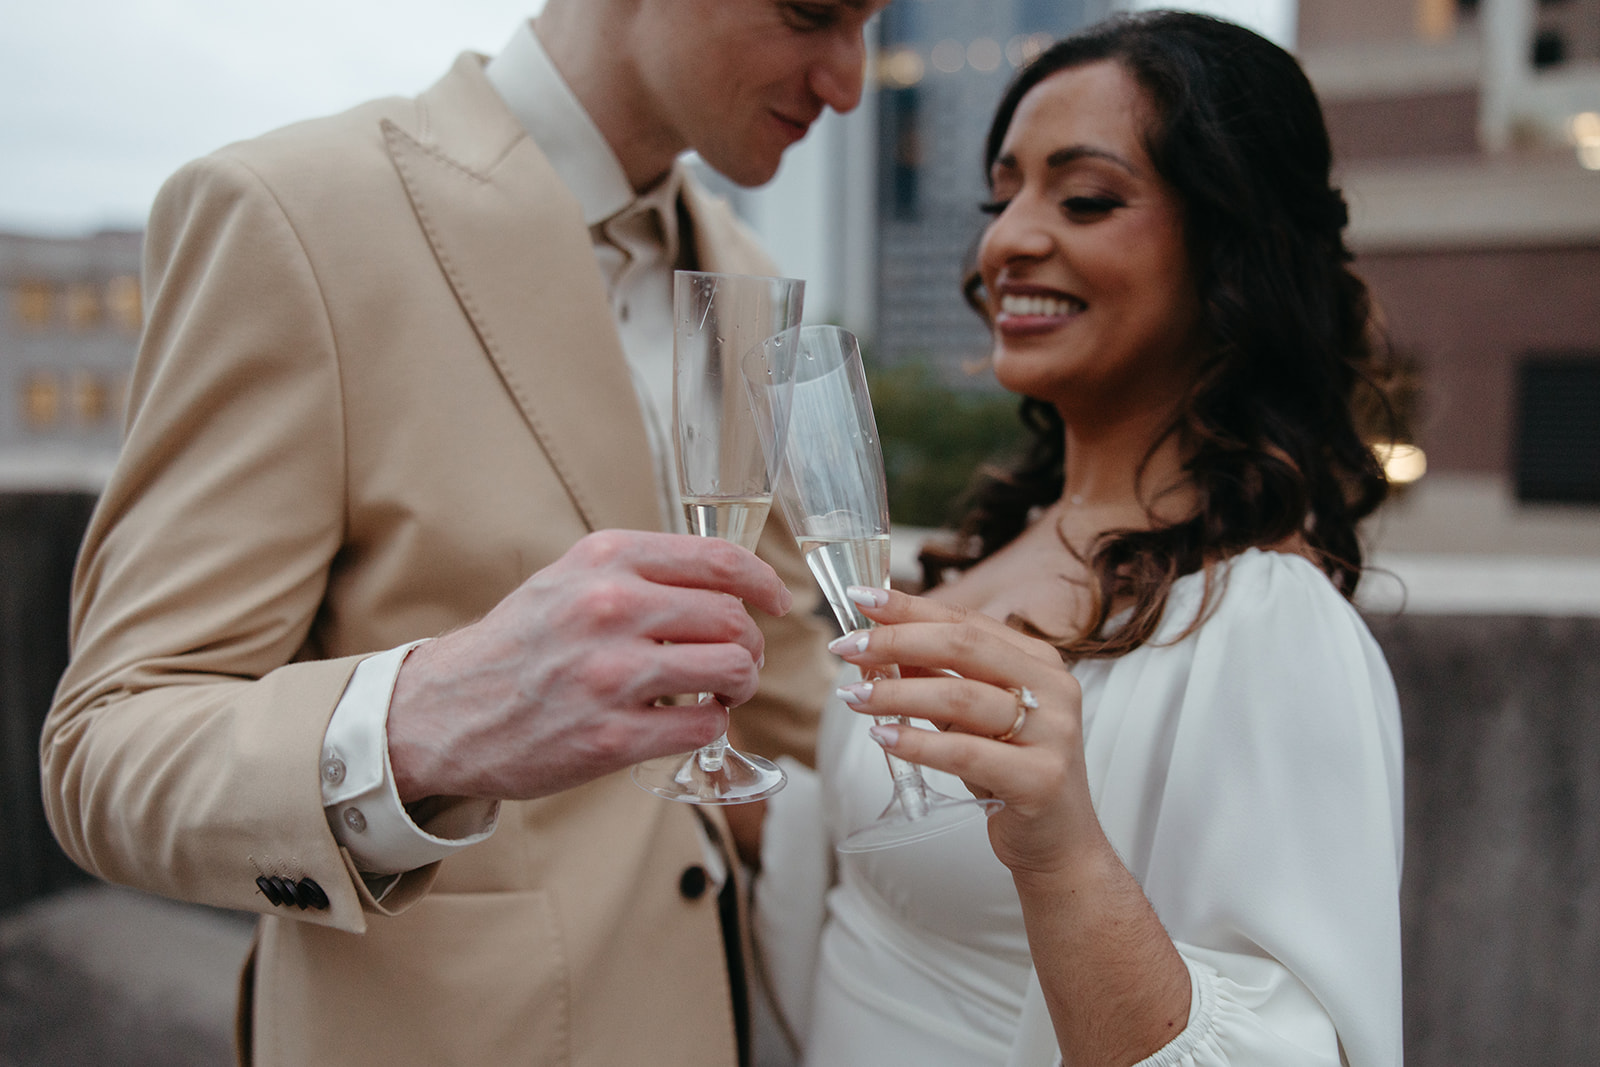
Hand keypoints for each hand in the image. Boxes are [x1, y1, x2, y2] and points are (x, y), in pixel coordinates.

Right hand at [386, 529, 791, 802]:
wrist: (445, 712)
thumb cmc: (520, 645)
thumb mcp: (569, 579)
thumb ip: (639, 571)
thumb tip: (724, 582)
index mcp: (604, 561)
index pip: (718, 559)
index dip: (763, 582)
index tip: (778, 600)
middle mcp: (609, 609)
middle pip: (733, 618)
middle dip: (749, 644)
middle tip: (737, 661)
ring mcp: (611, 675)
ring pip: (731, 669)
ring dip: (739, 684)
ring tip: (719, 691)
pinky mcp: (610, 736)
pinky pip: (703, 725)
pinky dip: (711, 724)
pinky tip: (689, 720)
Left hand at [827, 587, 1100, 876]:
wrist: (1058, 842)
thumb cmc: (1009, 773)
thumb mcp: (972, 718)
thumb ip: (937, 678)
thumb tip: (878, 643)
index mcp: (1039, 662)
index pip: (966, 622)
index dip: (910, 608)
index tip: (861, 600)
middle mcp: (1052, 689)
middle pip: (964, 646)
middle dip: (897, 641)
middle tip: (848, 646)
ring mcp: (1052, 733)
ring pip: (961, 697)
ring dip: (897, 692)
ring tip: (853, 696)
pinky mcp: (1040, 779)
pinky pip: (966, 753)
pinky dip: (918, 743)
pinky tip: (882, 737)